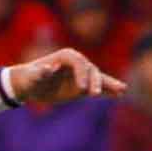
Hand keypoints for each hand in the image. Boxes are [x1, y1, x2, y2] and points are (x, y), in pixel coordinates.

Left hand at [7, 48, 125, 106]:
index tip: (81, 88)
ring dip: (109, 84)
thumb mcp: (32, 76)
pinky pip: (98, 87)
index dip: (81, 73)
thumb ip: (40, 73)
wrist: (31, 84)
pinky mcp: (83, 86)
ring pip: (98, 78)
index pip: (78, 62)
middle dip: (94, 81)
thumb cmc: (30, 78)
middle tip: (93, 94)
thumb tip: (47, 68)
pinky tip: (120, 94)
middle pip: (90, 69)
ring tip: (121, 91)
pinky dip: (108, 90)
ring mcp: (81, 75)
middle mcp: (77, 63)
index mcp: (66, 56)